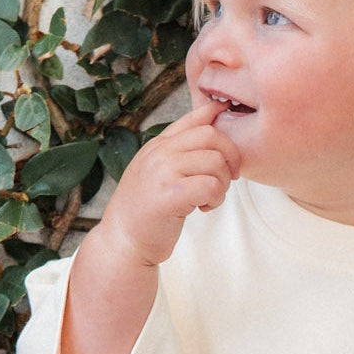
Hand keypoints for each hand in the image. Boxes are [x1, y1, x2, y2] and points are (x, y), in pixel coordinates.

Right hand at [98, 102, 241, 266]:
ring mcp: (163, 172)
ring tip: (209, 198)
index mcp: (158, 145)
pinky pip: (211, 186)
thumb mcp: (158, 170)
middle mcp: (160, 153)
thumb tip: (211, 116)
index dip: (216, 114)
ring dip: (222, 183)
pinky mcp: (170, 195)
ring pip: (215, 162)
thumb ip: (179, 148)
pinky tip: (203, 207)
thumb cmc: (146, 209)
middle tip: (229, 178)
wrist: (122, 239)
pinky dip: (216, 199)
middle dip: (231, 157)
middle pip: (211, 136)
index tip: (227, 116)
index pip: (193, 118)